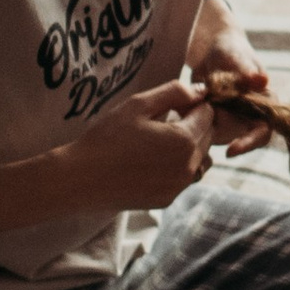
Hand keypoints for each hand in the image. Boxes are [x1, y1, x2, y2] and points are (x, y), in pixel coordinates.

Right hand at [56, 79, 214, 211]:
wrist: (81, 179)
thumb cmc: (106, 138)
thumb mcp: (138, 105)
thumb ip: (174, 92)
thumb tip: (201, 90)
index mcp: (184, 140)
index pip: (208, 114)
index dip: (192, 105)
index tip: (172, 105)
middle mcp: (189, 166)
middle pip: (208, 136)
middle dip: (194, 124)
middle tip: (164, 120)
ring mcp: (179, 186)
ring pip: (201, 159)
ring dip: (190, 147)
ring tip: (161, 142)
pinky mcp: (167, 199)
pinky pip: (185, 178)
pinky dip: (177, 167)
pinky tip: (151, 162)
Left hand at [188, 0, 275, 157]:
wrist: (210, 50)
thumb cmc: (229, 49)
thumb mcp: (234, 57)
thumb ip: (245, 70)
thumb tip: (262, 80)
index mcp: (264, 103)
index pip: (263, 131)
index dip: (250, 143)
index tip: (231, 151)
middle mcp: (249, 115)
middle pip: (237, 138)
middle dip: (216, 133)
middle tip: (199, 124)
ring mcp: (231, 119)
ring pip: (217, 136)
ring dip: (201, 127)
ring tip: (188, 106)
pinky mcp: (213, 120)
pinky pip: (202, 130)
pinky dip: (190, 122)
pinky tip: (182, 107)